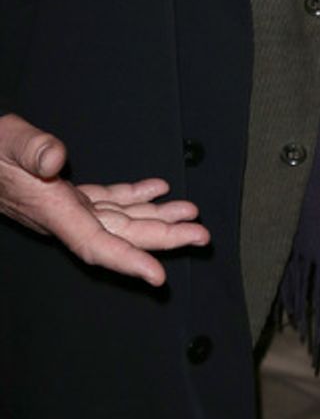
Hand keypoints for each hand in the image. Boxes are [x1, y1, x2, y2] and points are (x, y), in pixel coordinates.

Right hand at [0, 113, 210, 285]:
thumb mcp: (7, 143)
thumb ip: (31, 150)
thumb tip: (56, 160)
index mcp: (52, 209)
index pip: (96, 244)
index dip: (128, 261)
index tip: (158, 276)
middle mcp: (64, 215)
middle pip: (120, 235)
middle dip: (162, 238)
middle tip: (201, 236)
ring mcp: (67, 206)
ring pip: (120, 219)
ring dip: (157, 216)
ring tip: (191, 213)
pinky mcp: (66, 194)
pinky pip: (108, 200)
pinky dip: (134, 196)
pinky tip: (158, 189)